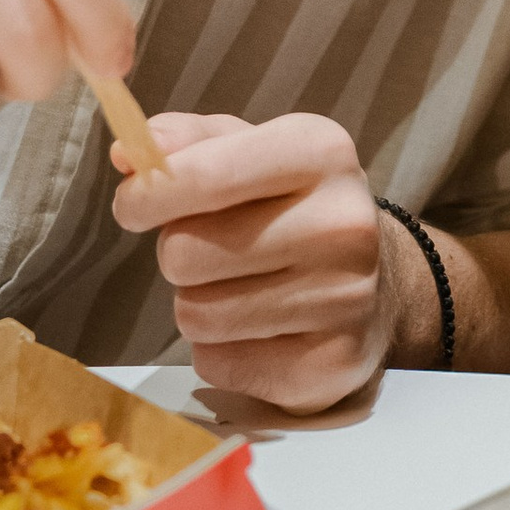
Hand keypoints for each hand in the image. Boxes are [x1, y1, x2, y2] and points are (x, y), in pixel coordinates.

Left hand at [113, 110, 397, 415]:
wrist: (381, 281)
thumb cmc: (294, 207)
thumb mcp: (251, 151)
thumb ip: (187, 143)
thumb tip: (128, 153)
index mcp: (322, 153)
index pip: (204, 175)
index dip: (147, 195)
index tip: (133, 205)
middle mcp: (344, 223)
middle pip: (184, 253)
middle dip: (179, 256)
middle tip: (213, 252)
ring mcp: (345, 299)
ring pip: (196, 314)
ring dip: (199, 305)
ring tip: (240, 290)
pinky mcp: (331, 366)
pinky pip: (219, 364)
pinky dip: (221, 353)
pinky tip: (259, 332)